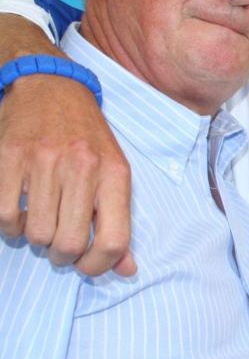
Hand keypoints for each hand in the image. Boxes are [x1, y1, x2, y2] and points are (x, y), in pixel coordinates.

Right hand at [0, 74, 134, 275]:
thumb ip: (118, 222)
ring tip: (41, 222)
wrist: (53, 88)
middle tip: (60, 245)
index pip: (114, 241)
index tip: (87, 265)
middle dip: (63, 255)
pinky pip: (4, 216)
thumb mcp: (113, 174)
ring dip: (35, 239)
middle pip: (70, 244)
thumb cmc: (87, 139)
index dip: (98, 266)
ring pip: (36, 234)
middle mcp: (82, 167)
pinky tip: (19, 211)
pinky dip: (10, 225)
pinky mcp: (9, 157)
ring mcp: (44, 161)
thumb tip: (127, 271)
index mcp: (114, 174)